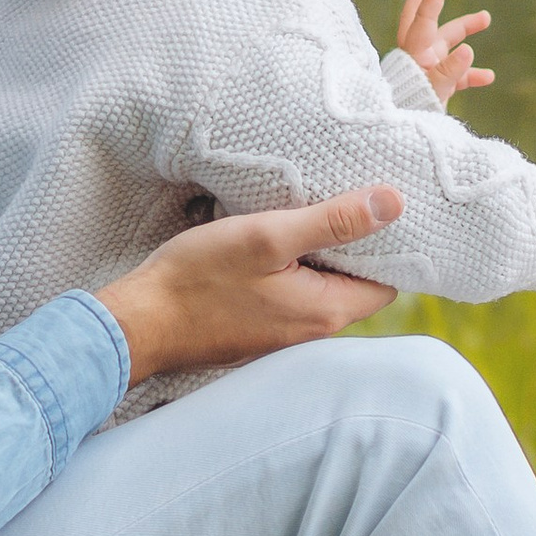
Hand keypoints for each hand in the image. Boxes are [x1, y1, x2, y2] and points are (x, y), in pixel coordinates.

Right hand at [97, 185, 405, 387]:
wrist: (140, 322)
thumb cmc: (199, 278)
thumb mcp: (269, 236)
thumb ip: (334, 221)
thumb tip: (394, 203)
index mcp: (326, 312)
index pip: (387, 282)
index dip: (387, 245)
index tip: (372, 208)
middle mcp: (313, 332)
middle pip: (357, 285)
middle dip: (354, 246)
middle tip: (339, 200)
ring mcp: (285, 334)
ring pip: (324, 287)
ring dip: (319, 254)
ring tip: (306, 214)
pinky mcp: (261, 329)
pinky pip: (295, 295)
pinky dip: (293, 268)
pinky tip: (274, 242)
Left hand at [395, 0, 492, 107]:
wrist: (401, 135)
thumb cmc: (414, 109)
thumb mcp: (433, 90)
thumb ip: (451, 71)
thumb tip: (468, 49)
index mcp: (415, 50)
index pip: (423, 15)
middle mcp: (420, 53)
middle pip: (423, 16)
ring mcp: (428, 65)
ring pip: (447, 40)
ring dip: (465, 27)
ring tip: (486, 17)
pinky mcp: (436, 82)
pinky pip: (456, 73)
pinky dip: (471, 74)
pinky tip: (489, 77)